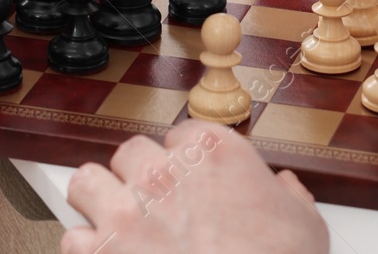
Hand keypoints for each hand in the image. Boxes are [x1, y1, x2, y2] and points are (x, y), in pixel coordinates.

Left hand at [62, 122, 328, 253]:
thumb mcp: (305, 226)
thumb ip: (290, 196)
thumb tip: (286, 188)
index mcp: (213, 152)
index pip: (180, 135)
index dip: (184, 162)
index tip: (189, 183)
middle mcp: (164, 172)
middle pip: (130, 154)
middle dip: (138, 178)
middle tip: (154, 206)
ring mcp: (127, 211)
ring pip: (87, 182)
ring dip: (98, 201)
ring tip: (115, 222)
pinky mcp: (100, 253)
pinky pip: (73, 237)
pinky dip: (86, 249)